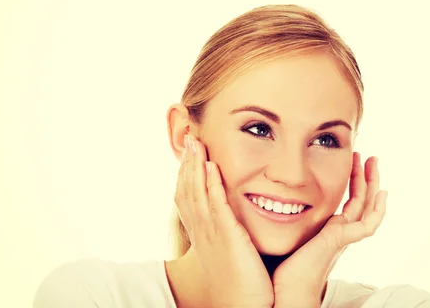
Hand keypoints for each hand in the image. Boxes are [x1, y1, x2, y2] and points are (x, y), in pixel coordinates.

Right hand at [174, 134, 273, 307]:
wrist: (243, 306)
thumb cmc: (242, 283)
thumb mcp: (228, 253)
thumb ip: (228, 233)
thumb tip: (231, 223)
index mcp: (202, 233)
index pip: (188, 197)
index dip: (186, 174)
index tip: (189, 153)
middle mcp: (202, 230)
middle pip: (187, 189)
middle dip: (187, 163)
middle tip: (188, 138)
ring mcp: (211, 233)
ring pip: (197, 192)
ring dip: (195, 166)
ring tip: (195, 142)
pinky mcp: (226, 236)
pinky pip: (216, 205)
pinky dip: (211, 184)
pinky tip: (211, 167)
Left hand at [272, 152, 387, 307]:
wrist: (283, 292)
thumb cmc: (280, 267)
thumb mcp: (285, 233)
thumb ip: (284, 218)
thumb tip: (267, 196)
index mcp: (328, 232)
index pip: (347, 203)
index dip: (352, 183)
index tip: (352, 162)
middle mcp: (338, 234)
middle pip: (360, 202)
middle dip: (365, 178)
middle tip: (368, 156)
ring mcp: (341, 238)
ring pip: (365, 208)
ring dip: (371, 184)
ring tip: (372, 162)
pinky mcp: (339, 241)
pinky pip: (367, 225)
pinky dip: (377, 210)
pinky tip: (382, 194)